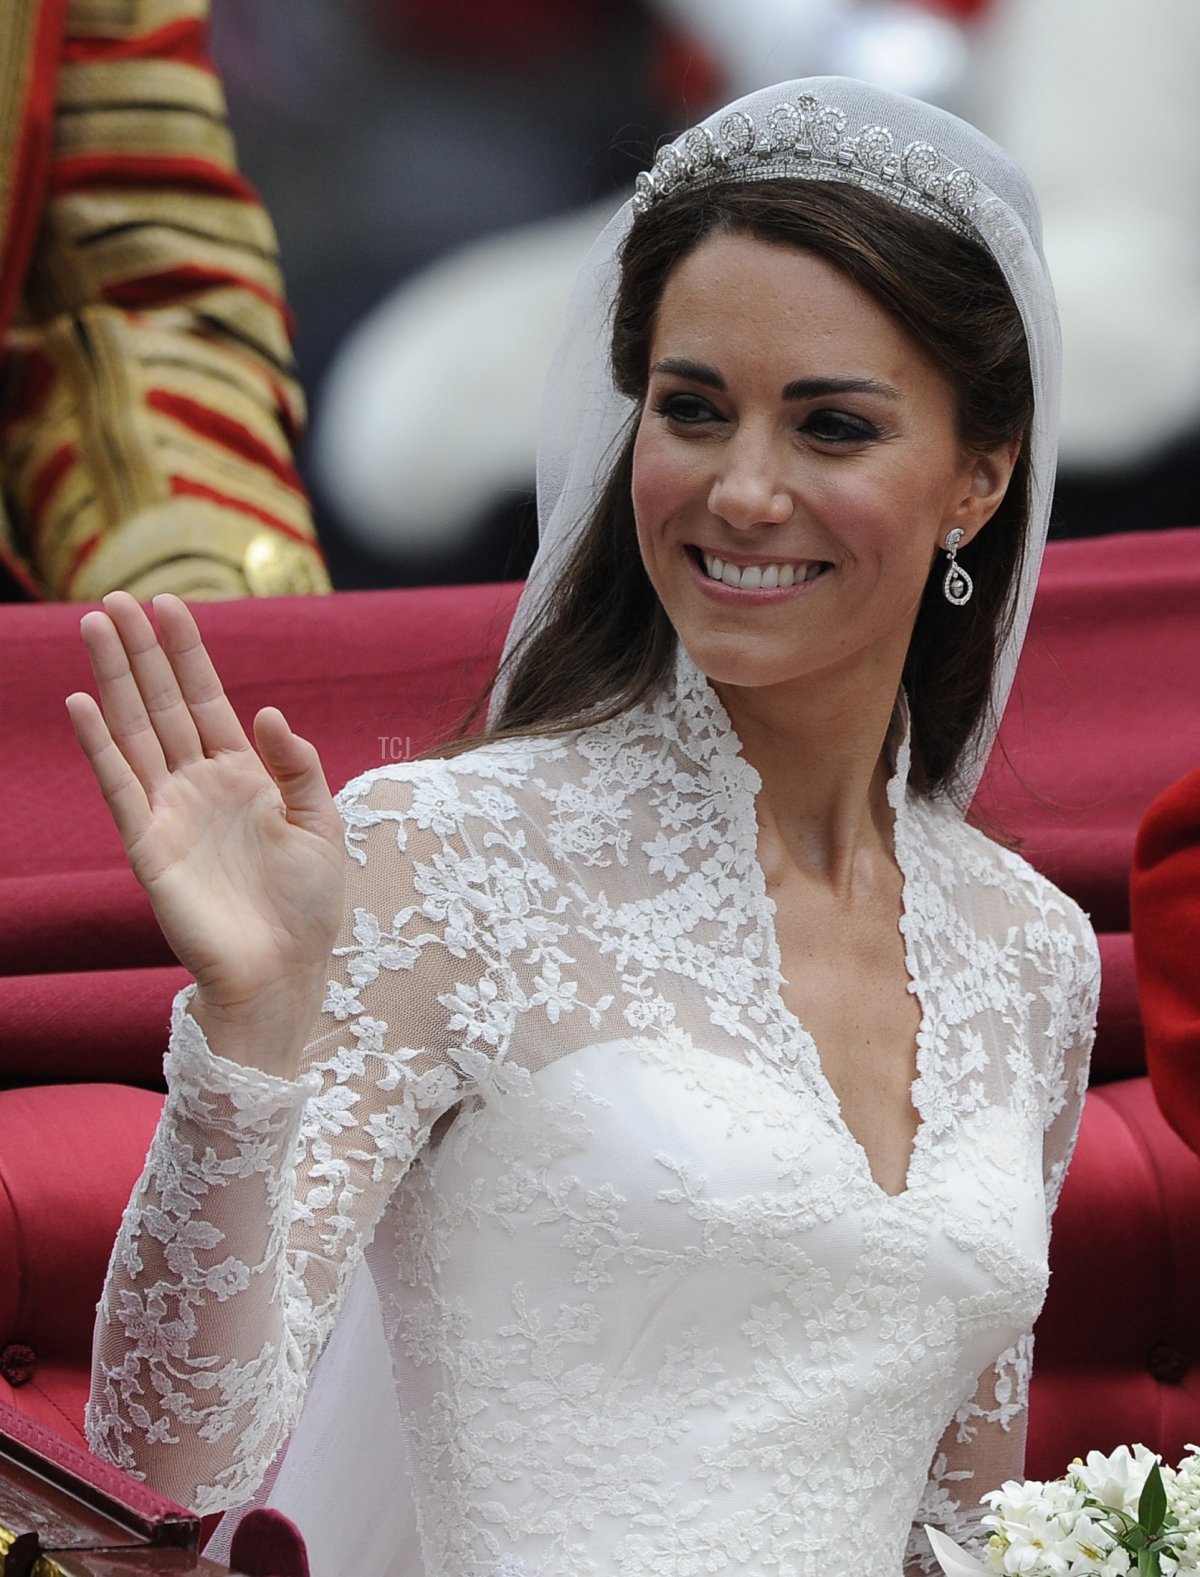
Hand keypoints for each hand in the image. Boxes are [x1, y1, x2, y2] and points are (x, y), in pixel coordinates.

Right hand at [67, 592, 344, 1074]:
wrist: (284, 972)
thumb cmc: (309, 907)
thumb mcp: (322, 825)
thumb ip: (297, 765)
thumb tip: (265, 711)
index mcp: (245, 777)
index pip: (208, 700)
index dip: (188, 654)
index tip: (170, 604)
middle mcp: (201, 786)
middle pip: (163, 704)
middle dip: (141, 652)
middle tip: (116, 598)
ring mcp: (171, 811)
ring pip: (135, 731)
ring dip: (114, 679)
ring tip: (96, 627)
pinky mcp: (148, 846)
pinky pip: (119, 785)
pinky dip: (99, 744)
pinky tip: (82, 702)